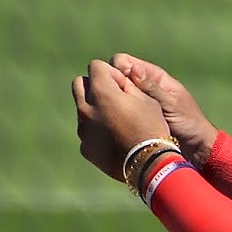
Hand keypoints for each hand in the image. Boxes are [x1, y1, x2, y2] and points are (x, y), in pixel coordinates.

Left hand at [73, 60, 169, 181]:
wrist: (150, 165)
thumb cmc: (152, 128)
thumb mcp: (147, 100)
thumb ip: (127, 85)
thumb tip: (117, 82)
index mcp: (102, 92)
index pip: (96, 67)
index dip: (113, 73)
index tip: (124, 87)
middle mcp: (86, 109)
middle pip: (79, 84)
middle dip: (95, 85)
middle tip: (113, 98)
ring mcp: (84, 129)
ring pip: (82, 109)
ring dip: (95, 109)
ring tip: (117, 122)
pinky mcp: (86, 148)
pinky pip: (87, 132)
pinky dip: (97, 132)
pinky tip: (115, 140)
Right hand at [110, 53, 218, 166]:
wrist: (196, 146)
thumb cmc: (189, 122)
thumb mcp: (171, 104)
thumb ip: (152, 88)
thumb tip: (132, 68)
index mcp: (154, 77)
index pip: (125, 62)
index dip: (117, 68)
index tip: (118, 81)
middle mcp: (143, 87)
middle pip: (116, 76)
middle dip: (110, 83)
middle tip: (111, 97)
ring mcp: (137, 102)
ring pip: (115, 93)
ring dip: (110, 98)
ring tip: (107, 108)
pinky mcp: (135, 117)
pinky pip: (120, 109)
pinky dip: (114, 111)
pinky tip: (109, 118)